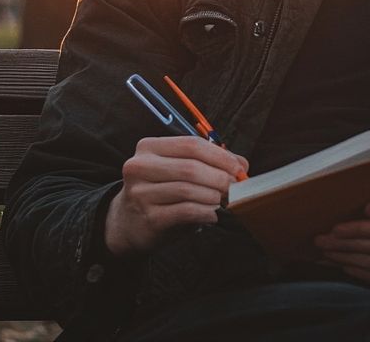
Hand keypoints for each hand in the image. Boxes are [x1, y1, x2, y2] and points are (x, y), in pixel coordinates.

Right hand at [104, 136, 247, 255]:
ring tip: (224, 201)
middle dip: (220, 177)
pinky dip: (205, 212)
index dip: (220, 156)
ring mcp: (141, 193)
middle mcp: (140, 167)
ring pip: (188, 189)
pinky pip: (186, 211)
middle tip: (235, 187)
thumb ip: (208, 162)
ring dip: (214, 196)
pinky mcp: (149, 217)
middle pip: (191, 167)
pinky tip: (212, 215)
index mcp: (148, 147)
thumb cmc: (159, 191)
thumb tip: (241, 164)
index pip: (191, 145)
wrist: (127, 224)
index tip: (238, 168)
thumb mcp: (178, 170)